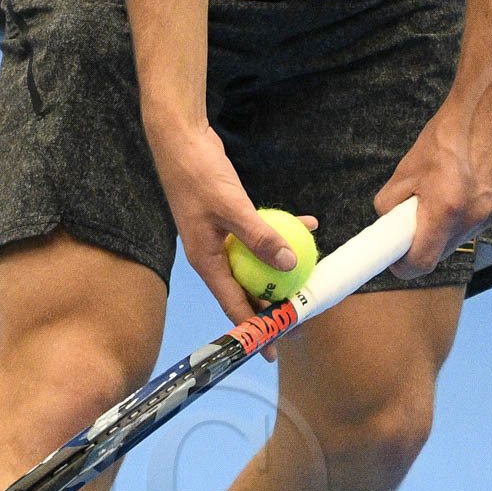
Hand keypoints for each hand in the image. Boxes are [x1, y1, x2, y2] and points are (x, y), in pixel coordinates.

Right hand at [146, 118, 316, 326]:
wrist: (182, 141)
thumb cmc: (198, 175)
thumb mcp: (232, 207)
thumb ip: (260, 236)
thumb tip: (289, 263)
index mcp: (206, 262)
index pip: (233, 306)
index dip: (254, 329)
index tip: (272, 349)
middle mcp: (213, 256)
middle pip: (246, 290)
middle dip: (272, 303)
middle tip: (301, 312)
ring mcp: (222, 239)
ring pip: (256, 264)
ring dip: (281, 268)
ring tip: (309, 276)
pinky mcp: (230, 220)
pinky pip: (260, 235)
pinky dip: (281, 232)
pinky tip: (307, 226)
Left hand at [374, 81, 491, 278]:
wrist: (491, 105)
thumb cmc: (449, 132)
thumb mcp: (407, 168)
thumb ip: (390, 202)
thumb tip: (388, 223)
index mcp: (447, 207)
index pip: (422, 261)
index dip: (405, 266)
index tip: (397, 261)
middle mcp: (476, 215)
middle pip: (442, 252)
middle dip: (426, 242)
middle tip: (415, 218)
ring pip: (462, 238)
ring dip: (448, 226)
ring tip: (445, 191)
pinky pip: (480, 223)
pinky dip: (468, 213)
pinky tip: (467, 186)